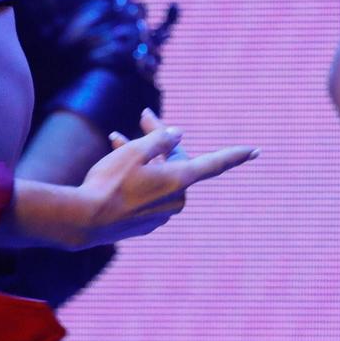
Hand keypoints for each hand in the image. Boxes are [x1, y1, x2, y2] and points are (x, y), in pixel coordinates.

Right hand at [75, 110, 256, 244]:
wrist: (83, 221)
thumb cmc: (109, 183)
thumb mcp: (134, 152)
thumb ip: (160, 139)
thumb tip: (178, 134)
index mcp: (179, 180)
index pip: (215, 164)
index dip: (236, 155)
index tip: (256, 151)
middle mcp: (176, 199)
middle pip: (175, 162)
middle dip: (159, 141)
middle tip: (143, 117)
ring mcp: (161, 214)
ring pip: (157, 176)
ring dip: (142, 158)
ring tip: (116, 139)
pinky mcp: (144, 223)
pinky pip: (146, 193)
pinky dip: (135, 178)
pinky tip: (114, 164)